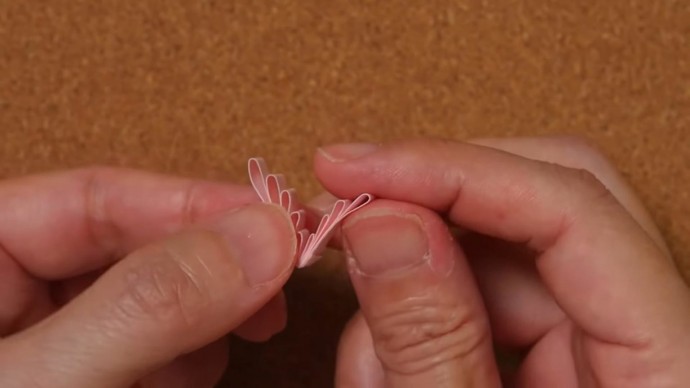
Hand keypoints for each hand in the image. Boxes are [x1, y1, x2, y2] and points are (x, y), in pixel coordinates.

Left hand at [0, 167, 295, 387]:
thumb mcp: (53, 381)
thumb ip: (147, 304)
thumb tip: (260, 235)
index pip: (93, 198)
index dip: (192, 202)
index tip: (274, 217)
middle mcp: (13, 294)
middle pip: (133, 244)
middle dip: (214, 259)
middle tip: (282, 269)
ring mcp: (52, 343)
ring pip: (152, 295)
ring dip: (211, 307)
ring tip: (253, 323)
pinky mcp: (87, 381)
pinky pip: (151, 347)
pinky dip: (192, 355)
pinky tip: (206, 366)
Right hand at [314, 137, 689, 386]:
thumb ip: (433, 346)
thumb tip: (384, 226)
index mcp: (670, 367)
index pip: (576, 209)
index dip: (453, 170)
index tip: (355, 168)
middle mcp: (645, 342)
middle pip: (544, 204)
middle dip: (431, 200)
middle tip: (344, 209)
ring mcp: (600, 352)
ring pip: (499, 258)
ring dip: (410, 282)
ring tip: (365, 357)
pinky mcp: (557, 367)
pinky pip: (484, 306)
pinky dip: (418, 322)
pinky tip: (384, 369)